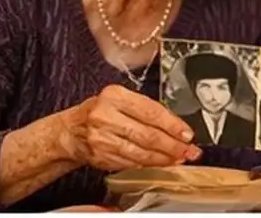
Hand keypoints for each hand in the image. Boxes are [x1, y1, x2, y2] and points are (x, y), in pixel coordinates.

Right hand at [61, 84, 201, 171]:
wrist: (71, 131)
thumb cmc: (101, 112)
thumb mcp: (121, 100)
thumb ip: (147, 109)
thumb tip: (177, 126)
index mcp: (115, 96)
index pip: (151, 111)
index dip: (173, 125)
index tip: (187, 134)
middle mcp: (106, 116)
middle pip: (147, 134)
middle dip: (172, 145)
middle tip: (189, 150)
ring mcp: (101, 138)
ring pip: (140, 152)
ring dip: (163, 158)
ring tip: (178, 158)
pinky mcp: (100, 156)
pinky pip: (130, 162)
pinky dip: (149, 164)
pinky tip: (160, 163)